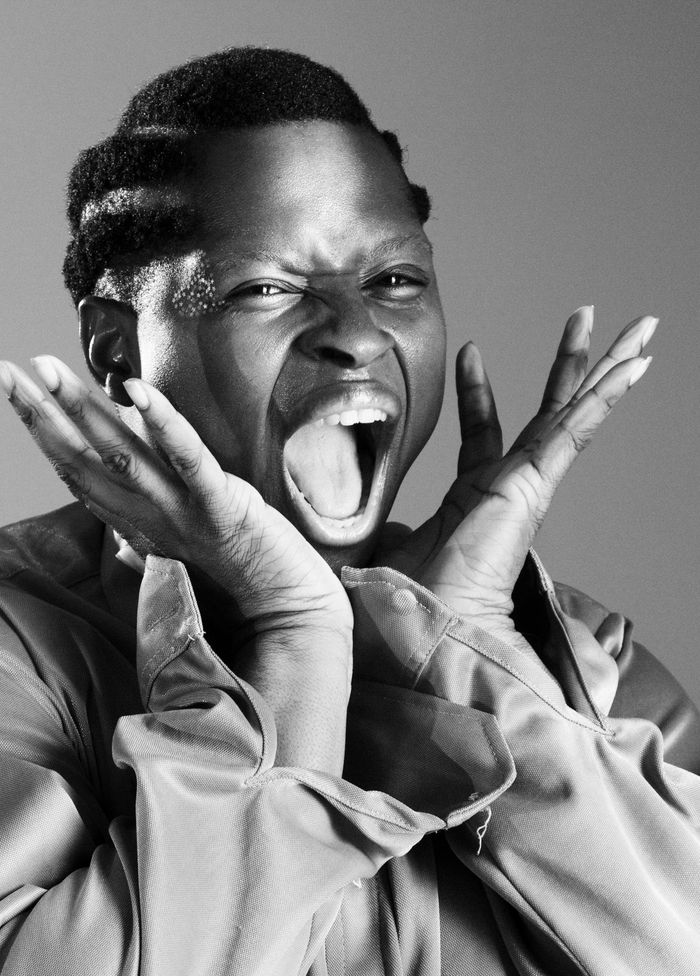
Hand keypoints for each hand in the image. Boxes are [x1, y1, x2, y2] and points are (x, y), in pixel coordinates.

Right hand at [0, 357, 350, 634]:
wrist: (290, 610)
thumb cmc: (241, 567)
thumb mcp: (182, 527)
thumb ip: (146, 502)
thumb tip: (116, 468)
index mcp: (136, 523)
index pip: (76, 473)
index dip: (41, 432)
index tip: (13, 387)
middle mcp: (149, 519)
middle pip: (83, 461)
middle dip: (42, 414)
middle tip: (5, 369)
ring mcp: (183, 515)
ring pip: (121, 458)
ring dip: (83, 411)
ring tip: (50, 370)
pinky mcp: (223, 510)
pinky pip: (189, 464)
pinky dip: (163, 428)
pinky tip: (136, 393)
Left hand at [373, 308, 655, 647]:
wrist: (424, 628)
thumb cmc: (405, 601)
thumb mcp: (383, 548)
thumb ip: (382, 529)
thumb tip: (363, 524)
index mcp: (475, 500)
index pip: (483, 434)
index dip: (478, 393)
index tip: (472, 353)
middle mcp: (509, 489)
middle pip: (546, 413)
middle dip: (570, 365)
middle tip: (588, 320)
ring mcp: (526, 487)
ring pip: (571, 413)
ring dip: (603, 367)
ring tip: (639, 327)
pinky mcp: (534, 486)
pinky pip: (575, 429)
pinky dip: (604, 395)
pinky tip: (635, 363)